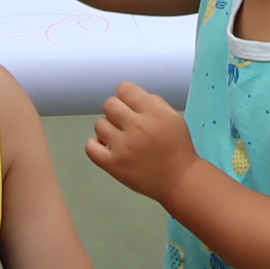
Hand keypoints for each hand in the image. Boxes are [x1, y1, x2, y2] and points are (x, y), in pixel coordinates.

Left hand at [85, 79, 199, 202]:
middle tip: (127, 122)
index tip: (131, 103)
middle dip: (117, 110)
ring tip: (121, 137)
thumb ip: (152, 101)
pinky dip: (96, 145)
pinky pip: (90, 147)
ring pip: (99, 124)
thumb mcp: (173, 117)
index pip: (125, 88)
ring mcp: (123, 147)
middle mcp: (138, 127)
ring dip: (108, 129)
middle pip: (109, 104)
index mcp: (154, 113)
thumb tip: (130, 95)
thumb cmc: (176, 148)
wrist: (179, 179)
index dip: (126, 94)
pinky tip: (109, 147)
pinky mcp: (114, 164)